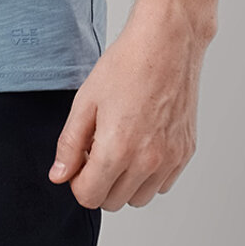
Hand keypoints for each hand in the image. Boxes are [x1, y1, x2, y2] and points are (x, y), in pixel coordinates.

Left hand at [47, 0, 207, 210]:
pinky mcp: (185, 154)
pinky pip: (161, 184)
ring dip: (124, 182)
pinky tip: (141, 143)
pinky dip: (148, 175)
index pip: (89, 197)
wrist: (166, 44)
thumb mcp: (85, 101)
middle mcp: (147, 162)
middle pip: (112, 202)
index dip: (76, 180)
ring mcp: (170, 160)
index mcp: (118, 149)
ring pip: (139, 198)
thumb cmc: (126, 65)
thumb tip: (59, 176)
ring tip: (120, 145)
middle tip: (97, 147)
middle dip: (98, 181)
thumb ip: (69, 144)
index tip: (78, 160)